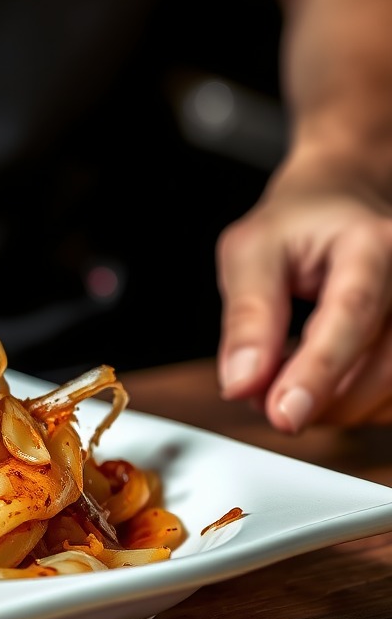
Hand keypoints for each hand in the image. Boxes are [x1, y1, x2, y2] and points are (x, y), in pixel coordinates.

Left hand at [216, 156, 391, 431]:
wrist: (342, 204)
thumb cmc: (296, 224)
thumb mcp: (251, 251)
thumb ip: (247, 316)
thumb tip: (240, 383)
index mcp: (373, 244)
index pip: (352, 313)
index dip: (318, 370)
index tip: (284, 414)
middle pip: (378, 366)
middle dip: (313, 396)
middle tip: (256, 398)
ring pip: (389, 391)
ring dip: (330, 406)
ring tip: (280, 384)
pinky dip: (350, 403)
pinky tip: (317, 382)